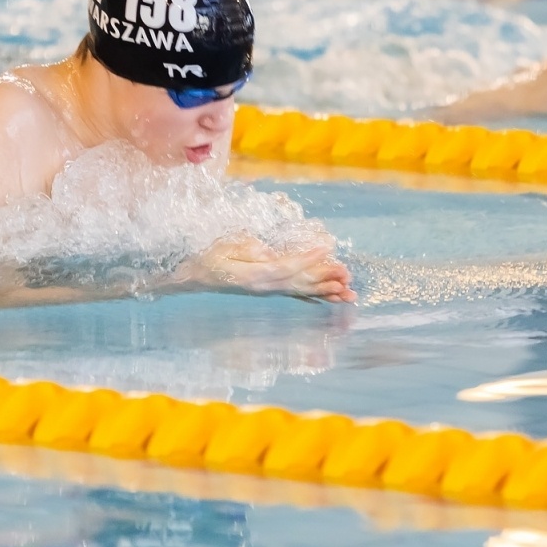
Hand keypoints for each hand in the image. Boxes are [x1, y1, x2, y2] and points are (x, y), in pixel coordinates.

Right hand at [182, 238, 356, 302]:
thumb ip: (248, 250)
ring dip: (327, 290)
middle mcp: (266, 287)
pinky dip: (316, 295)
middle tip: (347, 273)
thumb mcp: (225, 248)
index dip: (308, 258)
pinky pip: (297, 294)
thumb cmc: (210, 258)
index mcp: (255, 275)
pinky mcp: (271, 290)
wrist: (197, 277)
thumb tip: (269, 254)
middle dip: (326, 277)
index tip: (327, 248)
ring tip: (349, 292)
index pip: (287, 266)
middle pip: (301, 282)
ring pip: (303, 290)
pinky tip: (332, 298)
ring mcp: (269, 291)